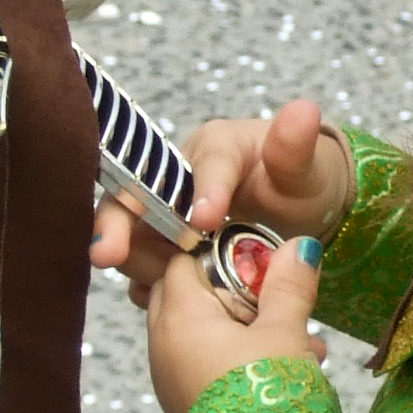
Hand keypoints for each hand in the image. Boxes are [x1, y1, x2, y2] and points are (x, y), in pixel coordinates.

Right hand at [90, 97, 352, 295]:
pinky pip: (147, 266)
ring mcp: (167, 214)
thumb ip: (296, 145)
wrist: (298, 210)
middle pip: (137, 196)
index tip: (206, 220)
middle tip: (107, 254)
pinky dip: (148, 284)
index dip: (204, 191)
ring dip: (134, 261)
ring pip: (134, 236)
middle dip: (118, 225)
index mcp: (215, 148)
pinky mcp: (166, 248)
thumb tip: (303, 110)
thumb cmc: (299, 180)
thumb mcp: (304, 167)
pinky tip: (156, 302)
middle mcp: (179, 177)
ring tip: (147, 286)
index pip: (206, 163)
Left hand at [144, 231, 327, 412]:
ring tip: (303, 345)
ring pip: (202, 332)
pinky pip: (205, 363)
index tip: (262, 267)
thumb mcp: (285, 333)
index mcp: (179, 315)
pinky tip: (286, 371)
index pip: (183, 261)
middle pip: (188, 295)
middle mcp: (162, 343)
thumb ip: (288, 286)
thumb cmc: (266, 395)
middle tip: (278, 306)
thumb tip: (298, 245)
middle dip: (235, 295)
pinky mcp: (184, 403)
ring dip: (246, 330)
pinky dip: (238, 358)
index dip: (223, 256)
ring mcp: (169, 376)